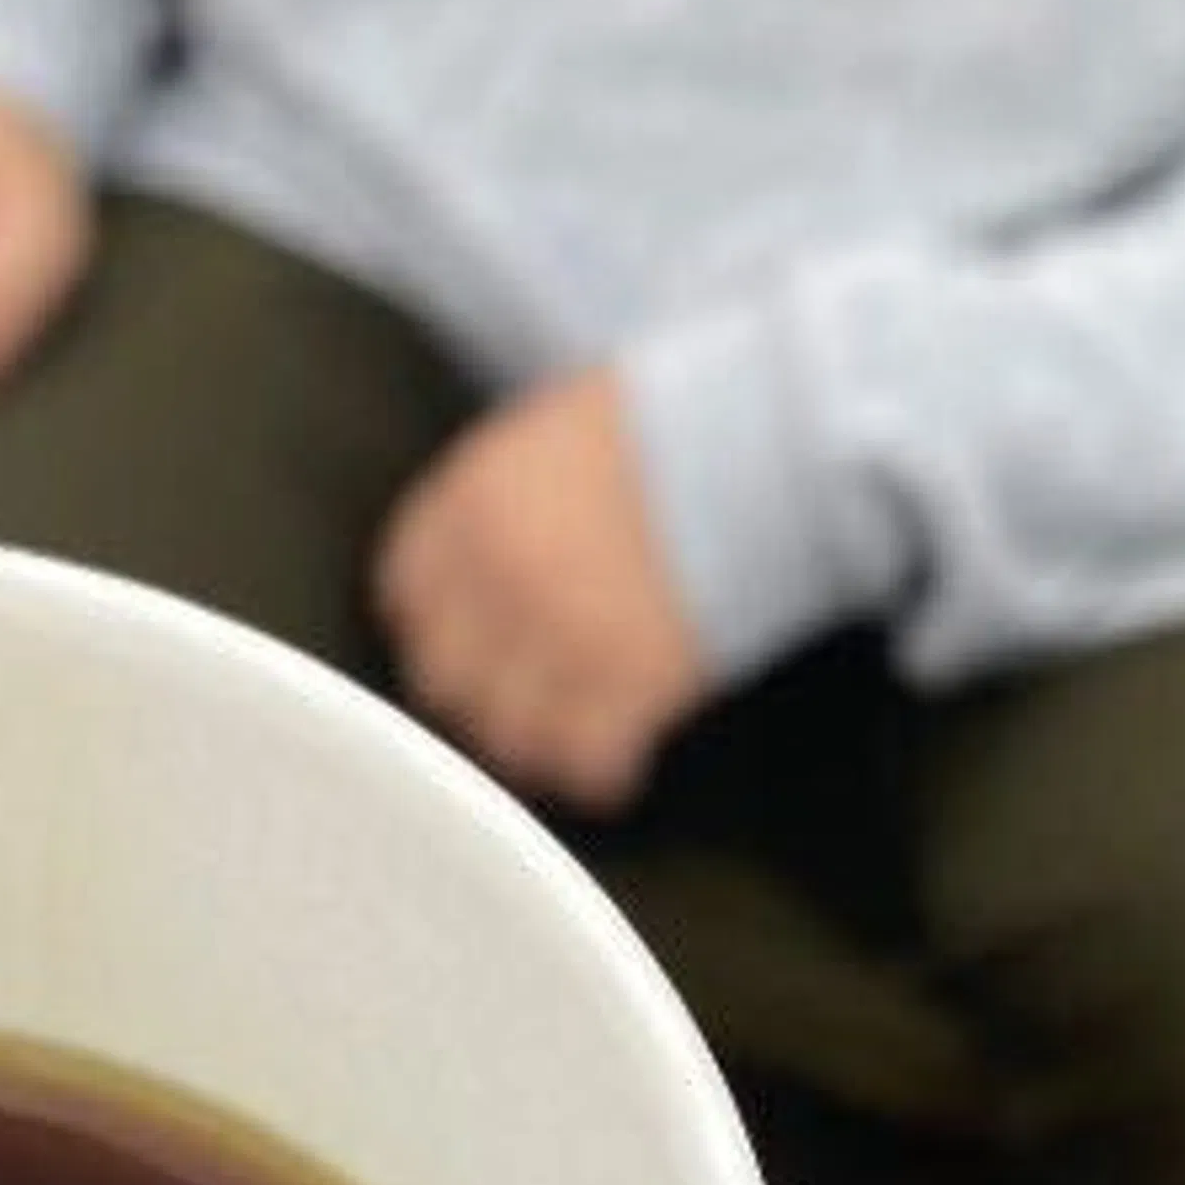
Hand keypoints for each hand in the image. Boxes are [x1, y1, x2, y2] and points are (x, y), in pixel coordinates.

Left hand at [375, 371, 705, 813]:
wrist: (774, 433)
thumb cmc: (682, 414)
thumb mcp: (562, 427)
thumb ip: (508, 494)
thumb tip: (489, 550)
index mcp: (473, 501)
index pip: (409, 592)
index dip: (441, 624)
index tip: (470, 641)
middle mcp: (499, 574)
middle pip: (446, 677)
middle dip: (482, 692)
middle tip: (521, 702)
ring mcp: (560, 635)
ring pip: (506, 735)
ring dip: (536, 744)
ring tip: (568, 744)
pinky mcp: (628, 684)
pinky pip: (585, 760)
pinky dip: (601, 770)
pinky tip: (618, 766)